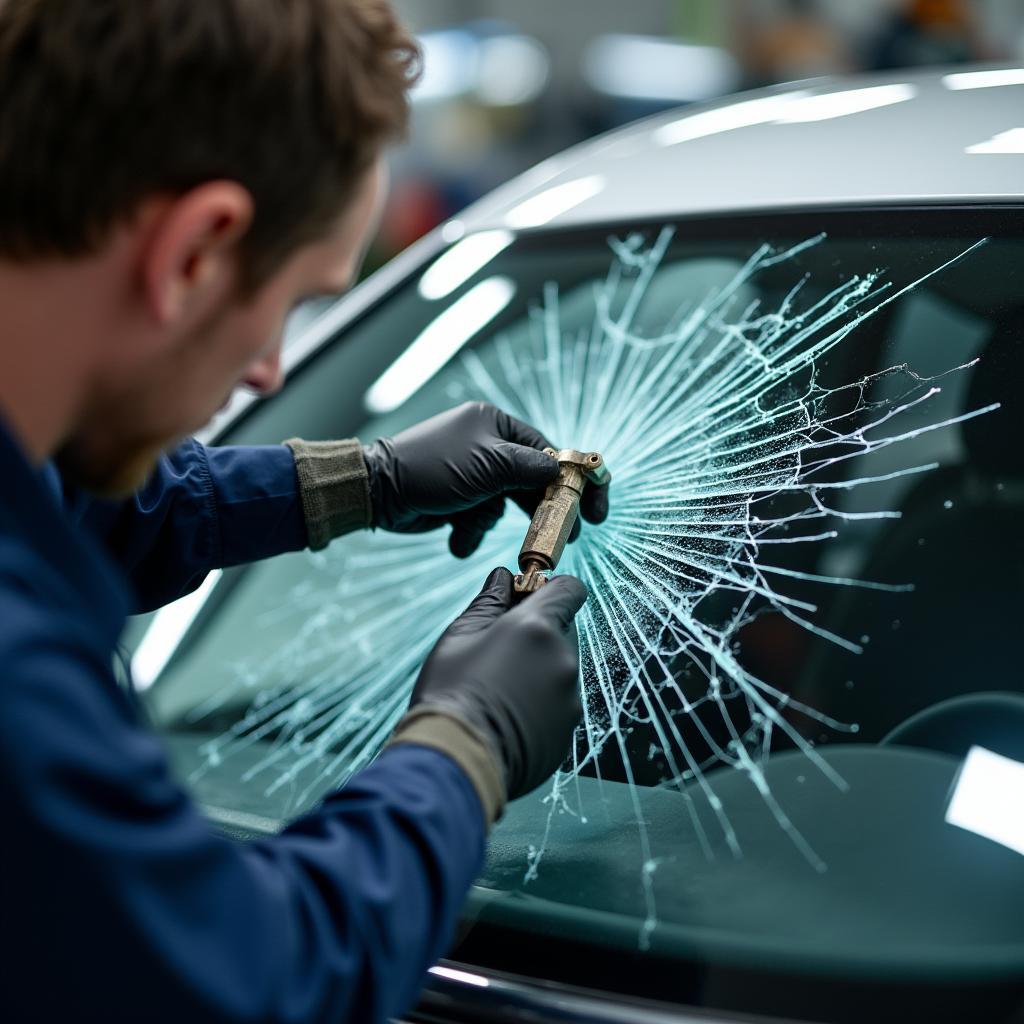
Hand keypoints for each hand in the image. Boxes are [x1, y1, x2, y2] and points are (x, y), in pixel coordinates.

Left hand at [362, 402, 609, 556]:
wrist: (378, 492)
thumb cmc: (432, 468)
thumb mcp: (488, 466)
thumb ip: (530, 469)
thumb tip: (561, 471)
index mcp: (496, 425)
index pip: (549, 451)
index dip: (576, 480)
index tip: (596, 508)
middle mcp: (487, 444)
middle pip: (531, 481)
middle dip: (537, 510)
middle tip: (563, 536)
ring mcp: (472, 472)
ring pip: (504, 505)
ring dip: (488, 521)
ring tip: (472, 529)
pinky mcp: (458, 498)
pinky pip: (480, 517)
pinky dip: (469, 530)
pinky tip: (455, 537)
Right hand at [408, 567, 586, 800]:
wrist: (456, 760)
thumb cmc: (450, 693)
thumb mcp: (459, 636)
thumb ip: (489, 601)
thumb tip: (502, 577)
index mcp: (538, 629)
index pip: (570, 589)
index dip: (549, 588)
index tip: (525, 598)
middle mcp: (564, 660)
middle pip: (563, 629)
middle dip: (538, 631)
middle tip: (499, 648)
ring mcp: (569, 699)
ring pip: (559, 668)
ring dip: (538, 668)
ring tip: (497, 688)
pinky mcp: (567, 731)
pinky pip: (558, 703)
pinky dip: (539, 702)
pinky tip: (505, 715)